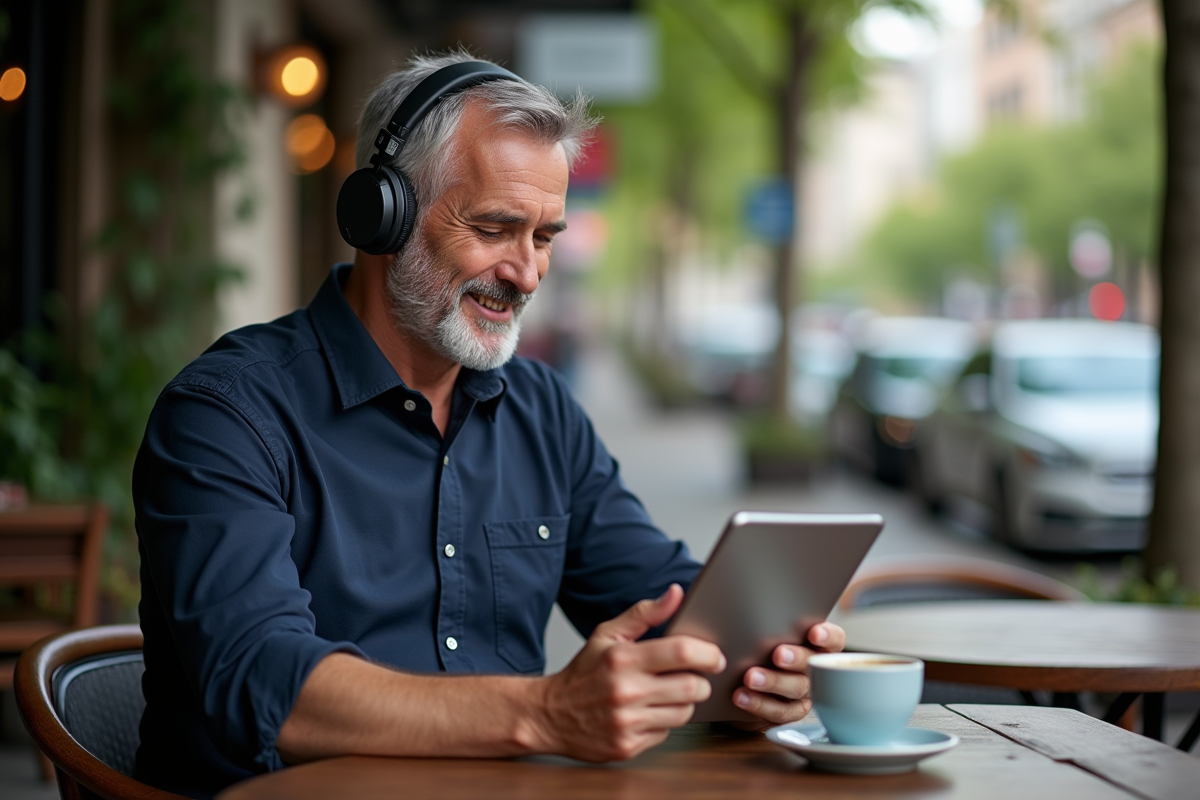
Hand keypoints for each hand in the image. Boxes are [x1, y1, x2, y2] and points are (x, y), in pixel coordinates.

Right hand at [532, 584, 726, 761]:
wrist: (548, 715)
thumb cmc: (582, 672)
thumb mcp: (607, 634)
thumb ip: (643, 613)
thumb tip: (675, 593)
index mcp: (622, 658)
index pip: (682, 652)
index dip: (708, 653)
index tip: (715, 656)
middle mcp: (625, 691)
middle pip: (692, 687)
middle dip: (701, 681)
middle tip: (694, 677)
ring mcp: (626, 723)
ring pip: (683, 713)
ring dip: (684, 703)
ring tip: (667, 694)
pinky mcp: (626, 747)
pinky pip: (665, 734)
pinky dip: (663, 723)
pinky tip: (647, 713)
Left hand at [730, 622, 845, 729]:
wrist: (741, 681)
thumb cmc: (758, 647)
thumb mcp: (764, 632)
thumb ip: (768, 624)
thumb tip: (749, 610)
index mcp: (817, 644)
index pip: (834, 639)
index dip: (827, 636)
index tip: (814, 633)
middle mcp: (816, 669)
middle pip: (814, 665)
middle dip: (796, 659)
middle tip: (778, 654)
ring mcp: (804, 692)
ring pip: (796, 688)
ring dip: (773, 682)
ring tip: (750, 677)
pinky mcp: (789, 711)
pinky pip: (779, 710)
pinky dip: (759, 703)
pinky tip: (742, 696)